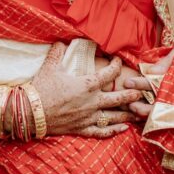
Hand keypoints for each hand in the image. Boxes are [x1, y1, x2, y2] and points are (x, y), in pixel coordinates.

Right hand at [32, 45, 152, 138]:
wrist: (32, 112)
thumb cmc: (42, 87)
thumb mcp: (50, 65)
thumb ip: (59, 51)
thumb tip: (63, 41)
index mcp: (86, 84)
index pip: (108, 74)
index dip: (116, 66)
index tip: (119, 61)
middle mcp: (92, 102)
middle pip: (117, 98)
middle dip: (131, 94)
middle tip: (141, 92)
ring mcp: (89, 117)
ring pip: (113, 116)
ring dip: (127, 114)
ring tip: (139, 112)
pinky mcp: (83, 129)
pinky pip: (102, 132)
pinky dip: (114, 131)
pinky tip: (123, 129)